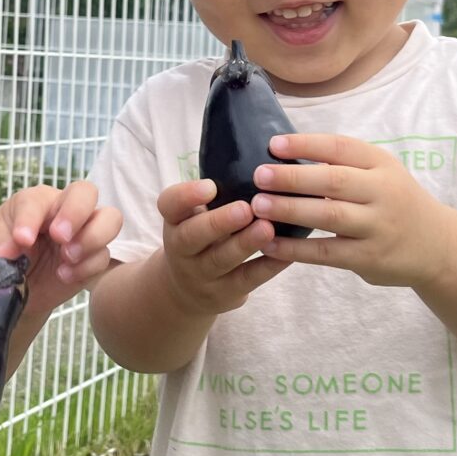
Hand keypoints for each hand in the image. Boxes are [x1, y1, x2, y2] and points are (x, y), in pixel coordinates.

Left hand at [0, 181, 122, 320]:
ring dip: (92, 237)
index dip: (31, 218)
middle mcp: (64, 210)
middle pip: (87, 192)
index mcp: (36, 201)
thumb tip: (14, 251)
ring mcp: (84, 232)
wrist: (15, 287)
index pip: (39, 199)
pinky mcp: (93, 257)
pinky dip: (87, 267)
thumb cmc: (4, 254)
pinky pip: (104, 256)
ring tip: (67, 256)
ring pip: (110, 218)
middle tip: (59, 237)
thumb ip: (2, 245)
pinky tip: (64, 276)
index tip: (22, 240)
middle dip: (76, 213)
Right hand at [154, 178, 288, 317]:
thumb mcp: (194, 215)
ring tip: (268, 228)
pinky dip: (268, 266)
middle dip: (218, 222)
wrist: (186, 290)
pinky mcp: (224, 293)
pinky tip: (287, 253)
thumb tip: (261, 162)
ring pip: (220, 260)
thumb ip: (217, 194)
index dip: (186, 195)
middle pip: (192, 236)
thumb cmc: (202, 236)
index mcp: (175, 220)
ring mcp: (200, 274)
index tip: (210, 186)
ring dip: (245, 244)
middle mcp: (181, 248)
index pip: (169, 205)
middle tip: (245, 209)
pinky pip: (246, 279)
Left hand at [250, 132, 456, 288]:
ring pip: (329, 216)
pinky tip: (269, 244)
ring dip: (291, 209)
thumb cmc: (395, 202)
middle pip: (333, 181)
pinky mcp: (369, 258)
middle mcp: (383, 192)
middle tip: (259, 175)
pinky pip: (327, 253)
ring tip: (258, 206)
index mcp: (382, 164)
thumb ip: (344, 165)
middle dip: (293, 177)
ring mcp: (378, 227)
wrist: (437, 246)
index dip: (306, 144)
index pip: (341, 148)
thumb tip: (284, 155)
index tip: (274, 144)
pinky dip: (296, 249)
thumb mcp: (381, 173)